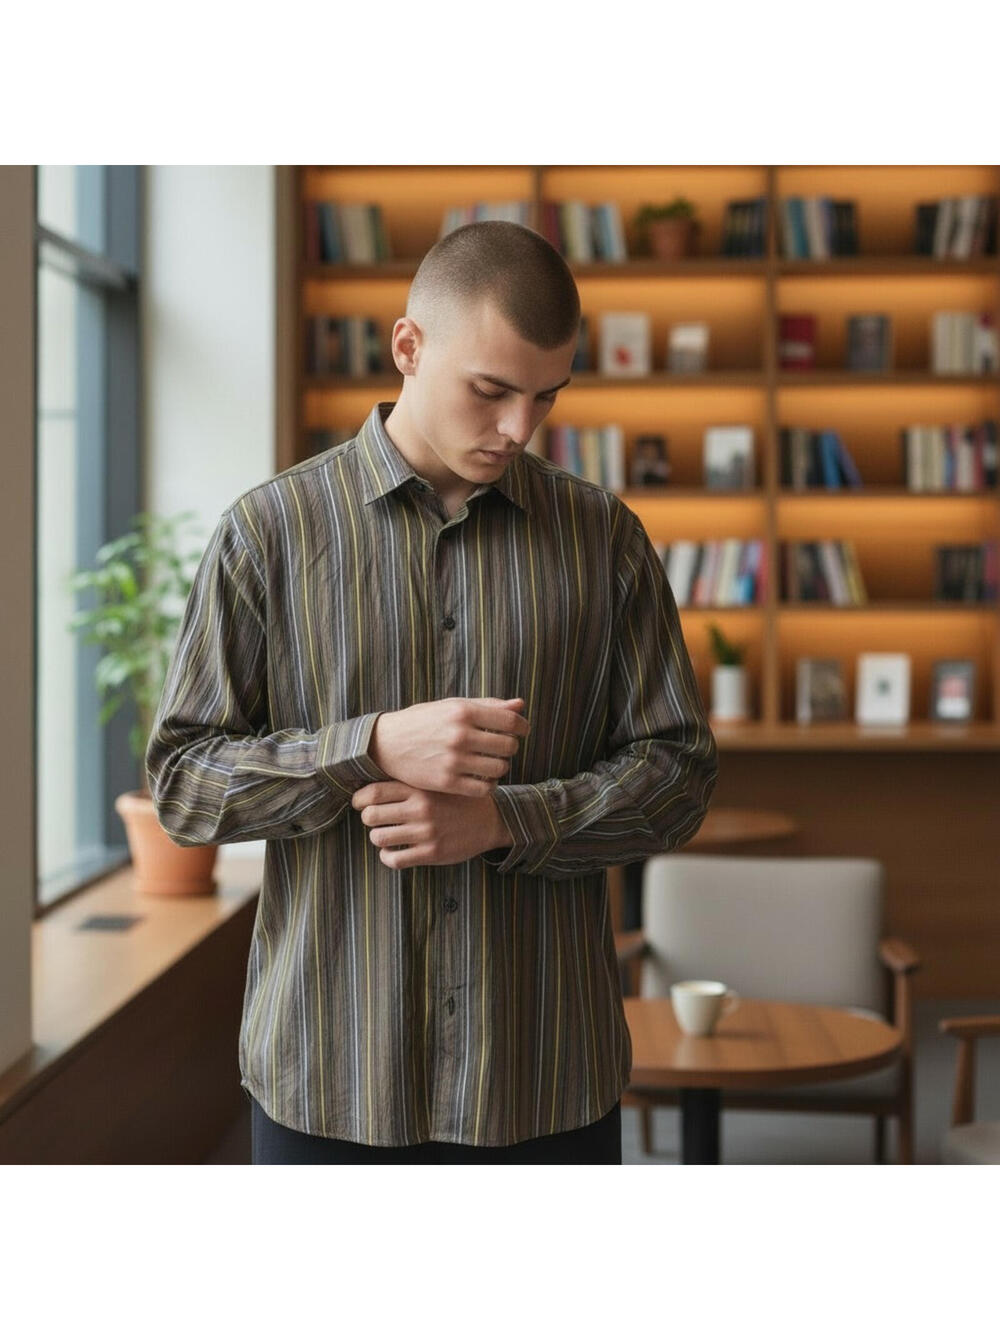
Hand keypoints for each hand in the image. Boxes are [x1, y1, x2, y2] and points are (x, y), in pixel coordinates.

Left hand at [351, 780, 513, 868]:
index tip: (358, 803)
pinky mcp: (431, 853)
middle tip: (374, 819)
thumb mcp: (437, 782)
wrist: (490, 819)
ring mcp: (426, 832)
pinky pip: (395, 859)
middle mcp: (420, 809)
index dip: (359, 799)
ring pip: (379, 838)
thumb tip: (373, 783)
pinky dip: (387, 857)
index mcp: (419, 789)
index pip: (375, 792)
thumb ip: (410, 782)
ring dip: (378, 837)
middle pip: (371, 815)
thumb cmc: (457, 799)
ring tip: (385, 835)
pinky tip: (392, 852)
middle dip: (368, 818)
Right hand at [369, 697, 529, 797]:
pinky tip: (482, 778)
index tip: (521, 730)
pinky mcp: (446, 782)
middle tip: (501, 747)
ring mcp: (453, 760)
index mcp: (463, 712)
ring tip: (491, 762)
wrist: (386, 744)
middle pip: (508, 746)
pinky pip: (484, 788)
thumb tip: (520, 705)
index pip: (510, 721)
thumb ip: (488, 705)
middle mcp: (459, 735)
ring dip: (500, 766)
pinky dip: (489, 785)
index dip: (522, 726)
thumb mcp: (452, 706)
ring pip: (499, 768)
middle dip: (510, 746)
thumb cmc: (424, 721)